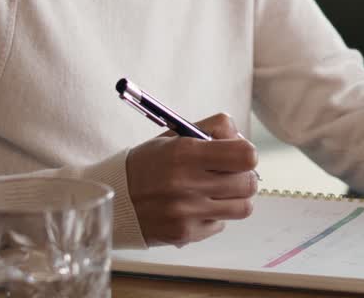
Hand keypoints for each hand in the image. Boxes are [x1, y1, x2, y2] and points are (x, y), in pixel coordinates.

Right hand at [126, 112, 259, 245]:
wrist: (115, 199)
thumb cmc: (149, 163)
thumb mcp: (175, 135)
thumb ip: (213, 130)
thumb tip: (243, 142)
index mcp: (185, 153)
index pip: (245, 156)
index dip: (247, 154)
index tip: (237, 155)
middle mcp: (186, 184)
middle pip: (249, 183)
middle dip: (244, 177)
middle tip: (229, 174)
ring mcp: (186, 212)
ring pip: (243, 208)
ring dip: (235, 199)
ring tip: (216, 192)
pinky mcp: (185, 234)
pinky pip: (221, 224)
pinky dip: (214, 216)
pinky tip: (196, 208)